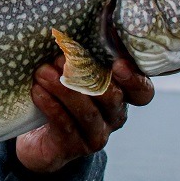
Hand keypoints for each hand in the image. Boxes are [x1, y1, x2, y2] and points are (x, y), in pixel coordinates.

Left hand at [15, 55, 154, 173]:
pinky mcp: (75, 147)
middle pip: (112, 98)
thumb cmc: (59, 95)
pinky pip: (65, 125)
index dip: (134, 79)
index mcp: (120, 95)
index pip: (142, 91)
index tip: (117, 64)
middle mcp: (113, 116)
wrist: (37, 137)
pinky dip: (51, 105)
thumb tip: (69, 34)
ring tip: (42, 72)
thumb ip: (79, 57)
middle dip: (86, 76)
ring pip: (87, 112)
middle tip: (61, 59)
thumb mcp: (72, 74)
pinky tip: (38, 90)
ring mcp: (96, 134)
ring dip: (63, 89)